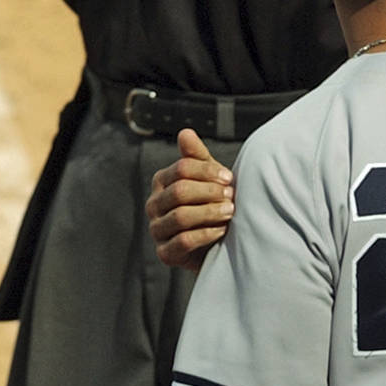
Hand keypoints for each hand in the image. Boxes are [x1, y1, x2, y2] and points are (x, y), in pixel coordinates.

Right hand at [146, 129, 234, 271]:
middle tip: (232, 196)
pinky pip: (183, 241)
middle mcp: (154, 204)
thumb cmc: (211, 201)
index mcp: (162, 181)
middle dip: (209, 192)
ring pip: (180, 216)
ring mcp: (157, 230)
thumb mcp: (208, 176)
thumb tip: (185, 132)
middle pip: (180, 191)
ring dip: (210, 212)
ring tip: (230, 211)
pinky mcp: (165, 253)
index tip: (229, 177)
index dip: (208, 171)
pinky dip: (206, 233)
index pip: (182, 168)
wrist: (217, 240)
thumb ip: (197, 155)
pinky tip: (222, 230)